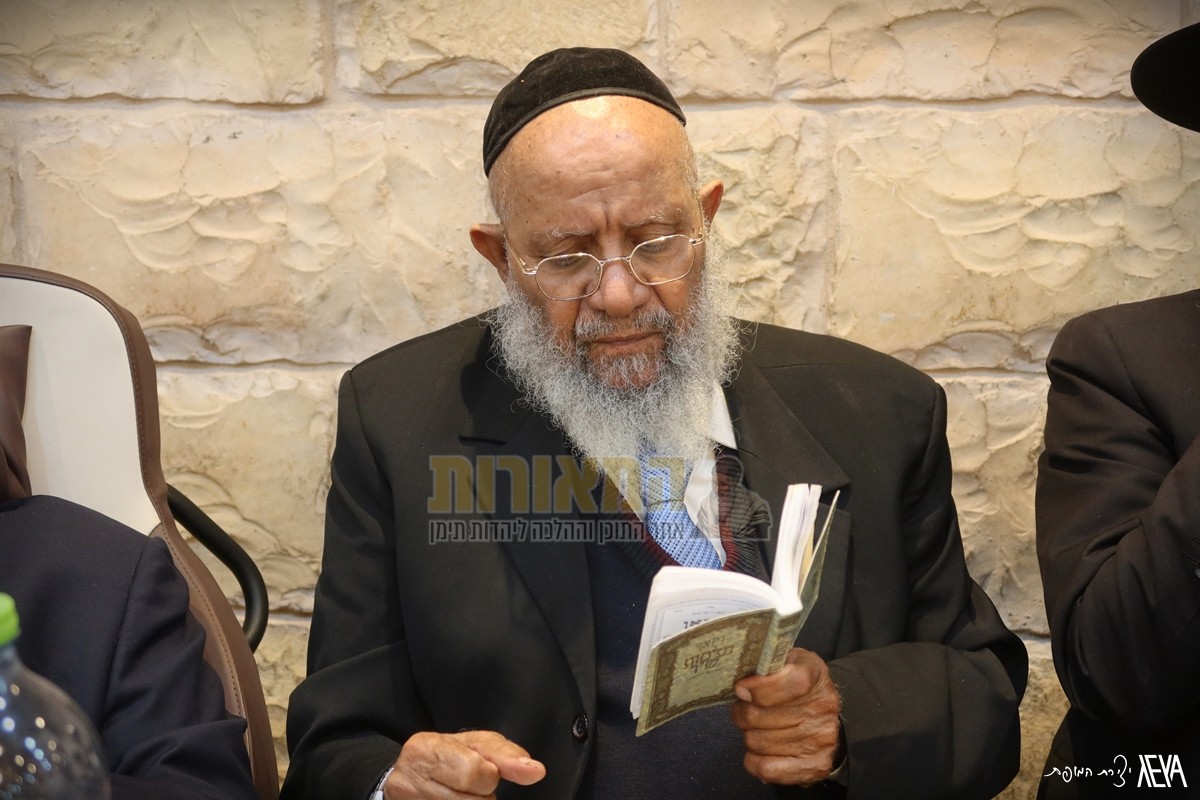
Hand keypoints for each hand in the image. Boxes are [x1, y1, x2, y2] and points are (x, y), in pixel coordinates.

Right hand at [385, 730, 545, 798]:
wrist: (406, 774)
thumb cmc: (447, 757)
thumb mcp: (475, 745)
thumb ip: (505, 755)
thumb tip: (534, 770)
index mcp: (428, 748)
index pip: (474, 770)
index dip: (489, 774)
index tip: (508, 771)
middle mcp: (411, 775)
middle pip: (474, 799)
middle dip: (482, 793)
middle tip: (470, 784)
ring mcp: (409, 799)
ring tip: (459, 793)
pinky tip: (450, 799)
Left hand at [730, 647, 841, 785]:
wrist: (823, 717)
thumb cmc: (794, 687)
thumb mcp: (784, 662)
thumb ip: (763, 668)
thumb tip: (742, 688)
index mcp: (815, 674)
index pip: (794, 682)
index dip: (761, 687)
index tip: (741, 689)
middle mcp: (823, 707)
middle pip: (762, 715)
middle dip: (743, 713)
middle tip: (744, 710)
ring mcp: (821, 738)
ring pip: (758, 741)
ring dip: (749, 735)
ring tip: (756, 728)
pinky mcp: (816, 765)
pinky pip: (768, 768)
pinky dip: (754, 761)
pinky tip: (757, 752)